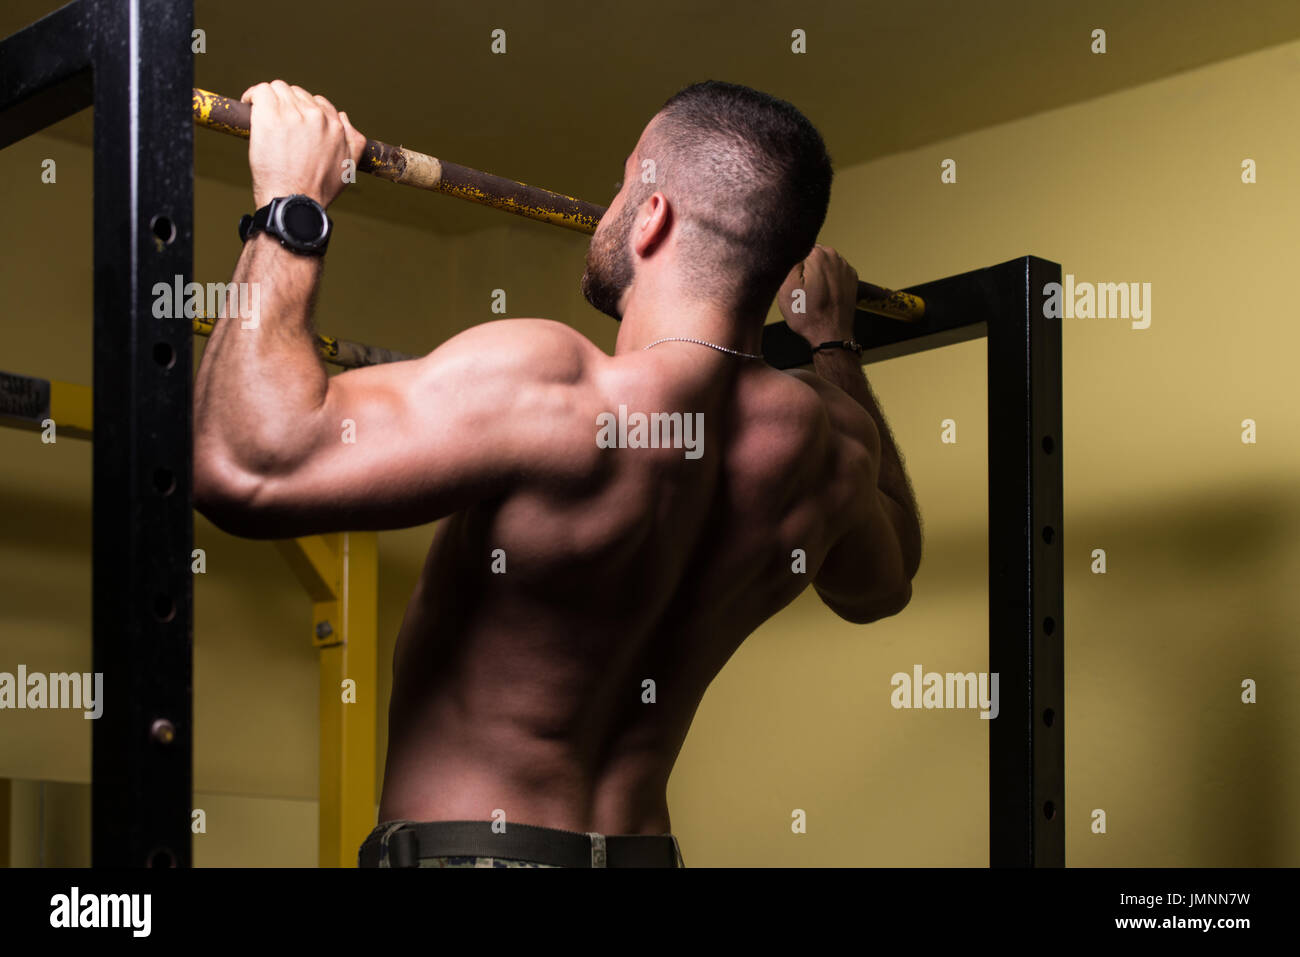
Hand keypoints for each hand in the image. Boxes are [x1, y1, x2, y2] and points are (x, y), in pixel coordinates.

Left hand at [241, 80, 366, 208]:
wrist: (295, 202)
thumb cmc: (318, 190)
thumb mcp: (349, 166)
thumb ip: (354, 140)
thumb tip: (343, 117)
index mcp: (335, 125)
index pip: (317, 102)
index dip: (302, 110)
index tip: (291, 120)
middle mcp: (316, 116)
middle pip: (295, 93)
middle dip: (285, 103)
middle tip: (274, 120)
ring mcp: (292, 114)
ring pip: (277, 88)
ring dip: (268, 99)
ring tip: (259, 112)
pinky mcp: (270, 116)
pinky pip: (260, 92)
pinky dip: (252, 96)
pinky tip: (248, 105)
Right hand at [777, 245, 858, 344]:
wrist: (831, 336)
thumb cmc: (808, 316)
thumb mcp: (786, 288)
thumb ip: (789, 261)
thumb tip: (791, 248)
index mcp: (818, 254)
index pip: (798, 248)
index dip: (792, 264)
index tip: (793, 280)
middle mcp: (835, 257)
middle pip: (811, 255)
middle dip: (805, 268)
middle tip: (801, 289)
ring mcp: (845, 268)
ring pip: (823, 265)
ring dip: (817, 276)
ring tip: (812, 295)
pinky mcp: (851, 280)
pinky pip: (834, 275)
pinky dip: (828, 282)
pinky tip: (822, 296)